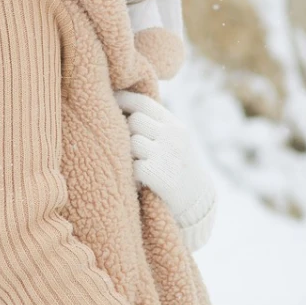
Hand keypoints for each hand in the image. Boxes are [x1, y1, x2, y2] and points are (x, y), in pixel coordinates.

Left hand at [114, 90, 214, 225]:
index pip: (143, 103)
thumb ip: (155, 125)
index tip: (108, 102)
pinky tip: (138, 182)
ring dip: (129, 155)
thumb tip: (122, 106)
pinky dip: (131, 175)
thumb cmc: (177, 169)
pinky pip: (132, 166)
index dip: (123, 100)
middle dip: (127, 132)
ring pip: (132, 142)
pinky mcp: (159, 175)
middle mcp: (173, 136)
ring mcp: (166, 155)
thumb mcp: (174, 141)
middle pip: (135, 121)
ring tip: (136, 166)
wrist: (197, 204)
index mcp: (175, 125)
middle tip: (128, 147)